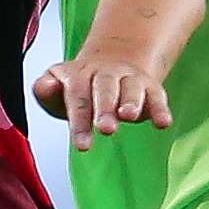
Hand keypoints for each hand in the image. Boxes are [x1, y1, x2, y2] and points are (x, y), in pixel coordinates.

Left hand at [35, 54, 170, 150]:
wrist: (109, 64)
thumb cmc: (78, 86)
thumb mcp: (56, 85)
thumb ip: (45, 89)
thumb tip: (44, 87)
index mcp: (79, 74)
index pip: (77, 96)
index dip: (80, 121)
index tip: (83, 145)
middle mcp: (106, 74)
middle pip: (105, 89)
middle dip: (105, 108)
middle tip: (106, 129)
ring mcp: (129, 79)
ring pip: (131, 88)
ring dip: (131, 102)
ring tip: (129, 116)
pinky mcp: (150, 88)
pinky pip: (157, 96)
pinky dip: (160, 109)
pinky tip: (163, 123)